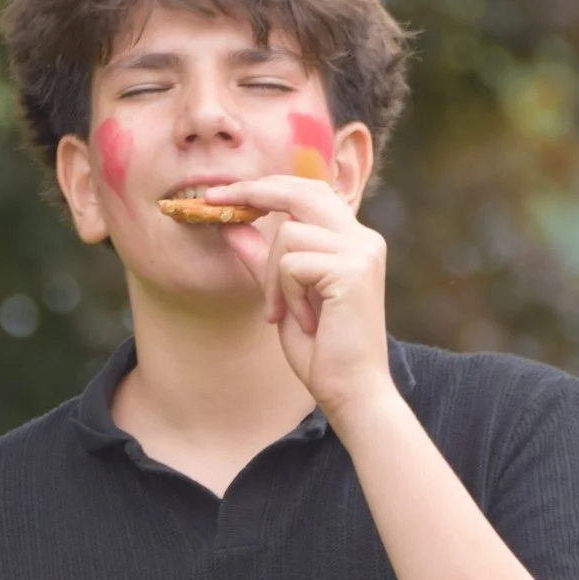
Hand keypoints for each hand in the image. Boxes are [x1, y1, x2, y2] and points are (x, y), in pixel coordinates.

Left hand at [205, 174, 394, 425]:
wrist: (353, 392)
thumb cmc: (322, 351)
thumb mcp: (282, 296)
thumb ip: (262, 259)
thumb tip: (231, 224)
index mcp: (353, 241)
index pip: (309, 191)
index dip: (266, 187)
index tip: (222, 193)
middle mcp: (363, 239)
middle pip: (302, 191)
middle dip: (254, 192)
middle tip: (215, 200)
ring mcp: (361, 251)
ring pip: (288, 234)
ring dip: (271, 277)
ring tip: (282, 313)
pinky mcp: (352, 269)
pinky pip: (291, 264)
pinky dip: (285, 294)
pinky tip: (303, 322)